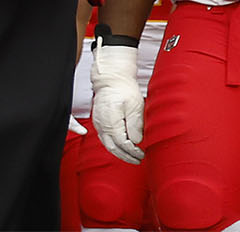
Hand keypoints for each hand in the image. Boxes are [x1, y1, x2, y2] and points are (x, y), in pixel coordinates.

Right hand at [89, 44, 144, 162]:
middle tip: (138, 160)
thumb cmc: (124, 90)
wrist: (111, 79)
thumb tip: (135, 142)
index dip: (132, 152)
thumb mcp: (135, 106)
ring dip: (119, 153)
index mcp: (111, 120)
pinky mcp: (98, 121)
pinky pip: (103, 138)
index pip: (122, 143)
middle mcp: (102, 124)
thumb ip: (135, 126)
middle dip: (126, 157)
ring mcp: (98, 123)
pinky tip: (121, 147)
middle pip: (112, 147)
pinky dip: (112, 146)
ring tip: (131, 157)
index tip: (142, 154)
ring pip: (106, 144)